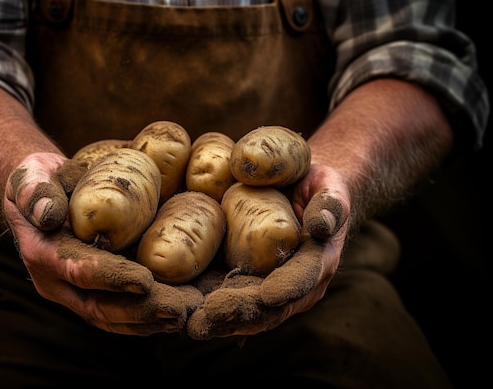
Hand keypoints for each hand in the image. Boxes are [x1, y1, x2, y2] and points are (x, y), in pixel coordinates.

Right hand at [4, 153, 202, 334]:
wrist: (36, 194)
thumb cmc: (36, 180)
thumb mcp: (31, 177)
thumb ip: (36, 192)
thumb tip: (49, 214)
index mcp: (43, 254)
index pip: (80, 271)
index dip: (113, 278)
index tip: (147, 281)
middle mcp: (56, 282)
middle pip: (99, 306)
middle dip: (141, 310)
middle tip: (179, 309)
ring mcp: (72, 292)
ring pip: (111, 317)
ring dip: (149, 320)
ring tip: (186, 315)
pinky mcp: (89, 293)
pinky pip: (116, 314)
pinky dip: (145, 319)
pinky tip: (173, 316)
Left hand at [187, 163, 347, 338]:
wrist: (295, 191)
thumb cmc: (314, 186)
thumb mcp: (328, 187)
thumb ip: (329, 204)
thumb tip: (320, 226)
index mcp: (319, 263)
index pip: (305, 278)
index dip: (289, 287)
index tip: (269, 295)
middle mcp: (293, 287)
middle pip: (269, 307)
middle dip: (242, 312)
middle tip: (213, 313)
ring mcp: (265, 290)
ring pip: (243, 313)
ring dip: (218, 320)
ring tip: (192, 324)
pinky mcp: (239, 284)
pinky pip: (221, 299)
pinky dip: (201, 306)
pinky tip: (180, 311)